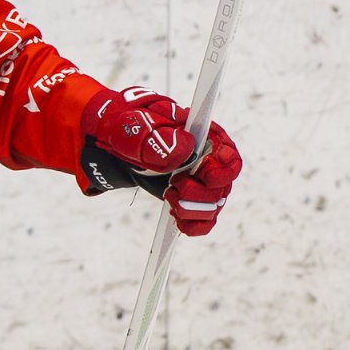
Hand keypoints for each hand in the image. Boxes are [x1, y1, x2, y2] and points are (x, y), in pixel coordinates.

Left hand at [80, 86, 241, 236]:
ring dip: (189, 208)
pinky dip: (191, 224)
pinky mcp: (193, 200)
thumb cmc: (133, 128)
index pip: (230, 159)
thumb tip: (183, 148)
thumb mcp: (138, 125)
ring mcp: (204, 183)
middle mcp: (212, 162)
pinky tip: (175, 216)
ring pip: (212, 208)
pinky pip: (204, 222)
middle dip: (195, 193)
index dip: (220, 172)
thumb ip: (158, 135)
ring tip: (168, 194)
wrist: (118, 145)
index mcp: (208, 137)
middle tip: (172, 185)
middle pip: (221, 189)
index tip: (203, 176)